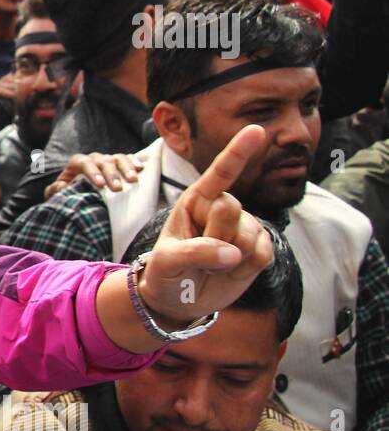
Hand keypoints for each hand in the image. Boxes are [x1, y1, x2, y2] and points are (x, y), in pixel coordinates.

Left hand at [44, 151, 143, 199]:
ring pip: (118, 158)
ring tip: (133, 180)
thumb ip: (56, 190)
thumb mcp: (57, 193)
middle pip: (103, 162)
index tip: (100, 185)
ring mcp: (108, 160)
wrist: (79, 194)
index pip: (84, 163)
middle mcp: (94, 159)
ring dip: (126, 168)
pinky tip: (141, 169)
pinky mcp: (120, 164)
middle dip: (111, 175)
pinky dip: (135, 161)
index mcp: (78, 163)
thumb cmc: (68, 193)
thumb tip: (64, 186)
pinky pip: (129, 158)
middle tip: (118, 189)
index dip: (92, 173)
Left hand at [137, 125, 272, 324]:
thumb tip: (232, 253)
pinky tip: (230, 270)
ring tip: (211, 265)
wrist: (180, 300)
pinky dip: (246, 269)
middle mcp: (222, 207)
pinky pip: (263, 254)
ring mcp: (244, 226)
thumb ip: (194, 253)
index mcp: (195, 200)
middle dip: (213, 236)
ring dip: (229, 258)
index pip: (220, 173)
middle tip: (198, 254)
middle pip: (230, 209)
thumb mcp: (167, 263)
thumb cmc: (166, 273)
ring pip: (249, 235)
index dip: (238, 151)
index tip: (257, 130)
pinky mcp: (260, 248)